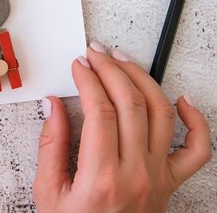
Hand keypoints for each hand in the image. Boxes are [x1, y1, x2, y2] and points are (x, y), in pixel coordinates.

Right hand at [33, 41, 211, 212]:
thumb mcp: (48, 191)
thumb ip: (51, 144)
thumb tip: (53, 106)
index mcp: (102, 177)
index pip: (101, 110)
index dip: (88, 79)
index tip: (78, 65)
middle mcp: (137, 173)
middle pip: (131, 104)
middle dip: (111, 70)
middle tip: (95, 55)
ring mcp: (159, 177)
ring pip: (161, 113)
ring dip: (142, 80)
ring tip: (123, 62)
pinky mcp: (171, 182)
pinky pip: (197, 148)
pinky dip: (194, 120)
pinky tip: (180, 99)